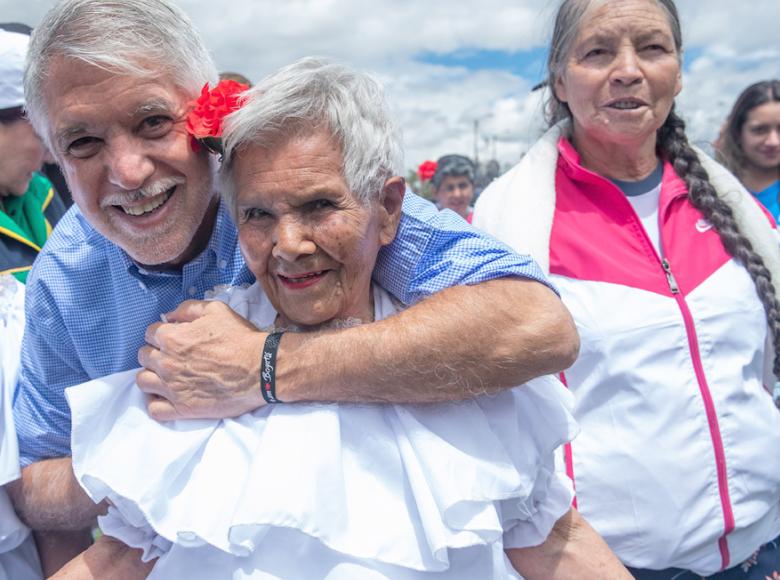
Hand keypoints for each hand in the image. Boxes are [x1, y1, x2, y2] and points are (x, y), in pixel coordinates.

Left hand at [137, 300, 265, 420]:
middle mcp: (166, 363)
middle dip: (155, 353)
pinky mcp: (182, 408)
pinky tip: (166, 396)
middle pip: (144, 356)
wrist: (260, 369)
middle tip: (172, 355)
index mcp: (172, 338)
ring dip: (151, 376)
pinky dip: (156, 402)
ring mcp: (172, 388)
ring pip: (143, 381)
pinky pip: (154, 409)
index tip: (173, 337)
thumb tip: (170, 316)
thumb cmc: (240, 339)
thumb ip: (188, 309)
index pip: (150, 333)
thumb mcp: (216, 310)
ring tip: (166, 375)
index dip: (162, 333)